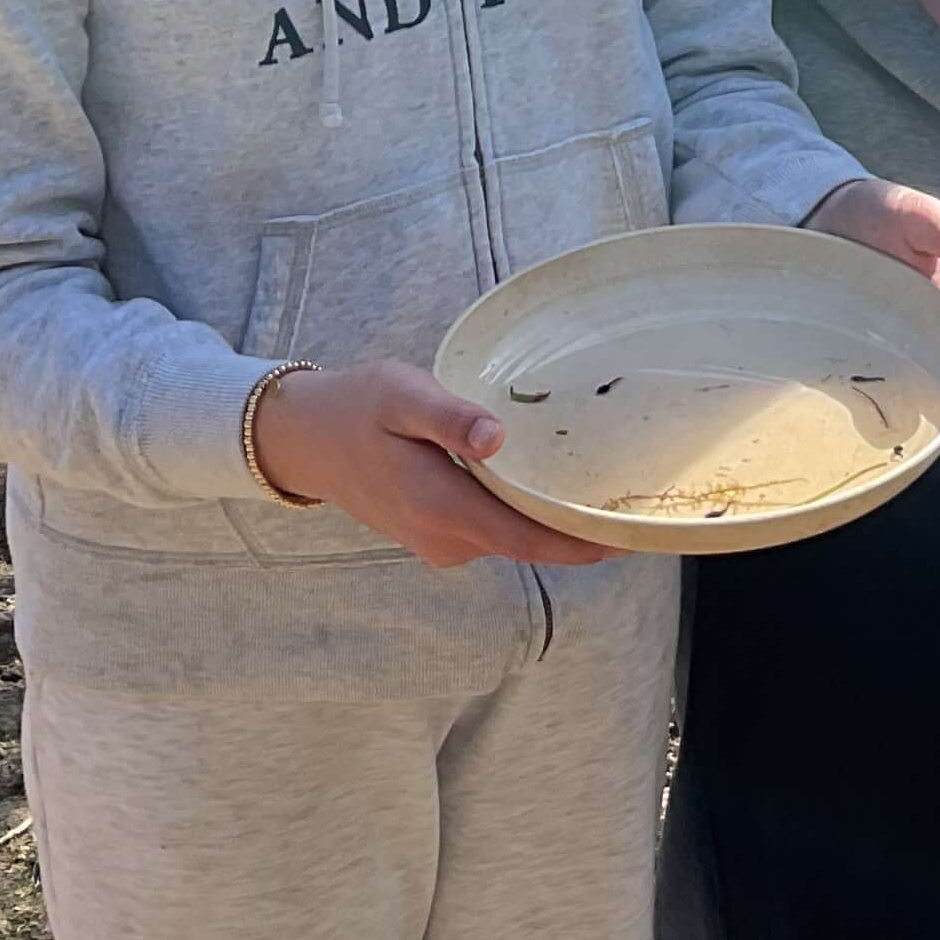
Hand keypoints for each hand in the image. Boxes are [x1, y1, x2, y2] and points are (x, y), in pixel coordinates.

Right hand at [249, 361, 619, 568]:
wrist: (306, 438)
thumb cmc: (357, 407)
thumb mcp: (402, 396)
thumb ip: (450, 419)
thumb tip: (496, 439)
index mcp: (442, 507)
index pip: (527, 537)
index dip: (579, 542)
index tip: (626, 536)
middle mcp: (444, 538)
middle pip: (527, 541)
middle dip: (576, 530)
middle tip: (633, 504)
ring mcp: (438, 543)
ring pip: (510, 537)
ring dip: (550, 522)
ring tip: (601, 492)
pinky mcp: (434, 535)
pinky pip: (491, 531)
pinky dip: (522, 517)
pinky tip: (545, 487)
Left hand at [806, 177, 939, 391]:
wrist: (825, 212)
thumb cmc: (880, 213)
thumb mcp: (914, 213)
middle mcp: (916, 326)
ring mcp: (879, 339)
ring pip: (897, 378)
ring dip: (899, 394)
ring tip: (895, 410)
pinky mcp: (843, 344)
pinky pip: (854, 372)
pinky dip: (855, 390)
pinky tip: (847, 398)